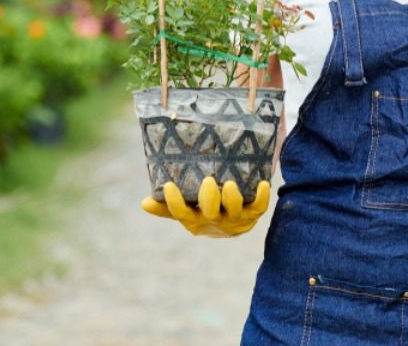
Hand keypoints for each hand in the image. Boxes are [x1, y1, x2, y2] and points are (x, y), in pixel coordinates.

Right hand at [141, 177, 270, 237]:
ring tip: (230, 184)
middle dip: (209, 200)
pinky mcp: (253, 214)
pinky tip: (263, 184)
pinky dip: (262, 197)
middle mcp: (215, 222)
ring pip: (235, 212)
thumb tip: (143, 203)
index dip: (174, 202)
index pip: (181, 214)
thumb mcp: (186, 211)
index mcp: (194, 221)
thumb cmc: (203, 211)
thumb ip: (166, 207)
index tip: (169, 185)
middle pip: (210, 215)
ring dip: (233, 200)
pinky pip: (259, 208)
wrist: (233, 225)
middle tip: (208, 181)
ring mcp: (235, 219)